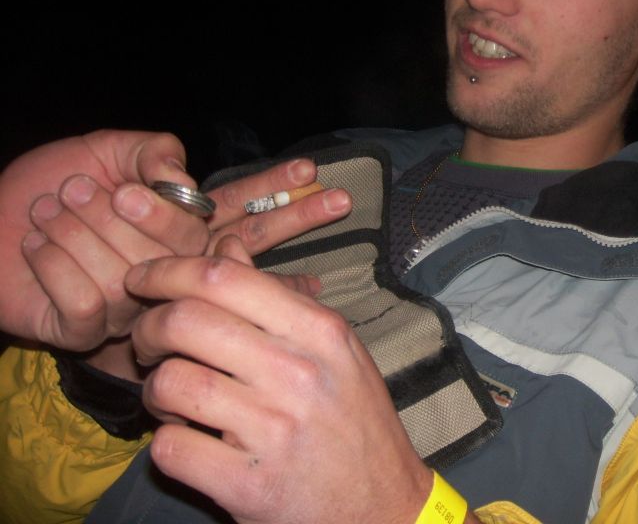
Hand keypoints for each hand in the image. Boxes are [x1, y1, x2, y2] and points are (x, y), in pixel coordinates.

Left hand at [1, 131, 196, 346]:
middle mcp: (157, 277)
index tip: (121, 191)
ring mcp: (122, 310)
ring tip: (44, 214)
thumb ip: (155, 151)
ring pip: (119, 282)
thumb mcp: (108, 150)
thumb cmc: (54, 183)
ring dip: (71, 236)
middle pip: (156, 259)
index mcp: (174, 235)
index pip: (193, 237)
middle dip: (102, 219)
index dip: (161, 215)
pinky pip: (85, 306)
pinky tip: (34, 248)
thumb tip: (181, 181)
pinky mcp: (82, 333)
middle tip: (69, 191)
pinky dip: (54, 267)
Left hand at [127, 247, 433, 523]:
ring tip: (171, 399)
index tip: (142, 280)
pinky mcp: (249, 486)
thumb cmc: (355, 420)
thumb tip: (224, 250)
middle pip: (185, 322)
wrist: (384, 504)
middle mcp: (298, 373)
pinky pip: (170, 449)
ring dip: (155, 390)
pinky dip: (166, 443)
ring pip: (170, 383)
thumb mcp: (333, 348)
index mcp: (319, 331)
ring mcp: (273, 430)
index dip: (167, 271)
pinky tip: (188, 441)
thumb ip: (276, 299)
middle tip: (149, 343)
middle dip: (148, 328)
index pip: (223, 279)